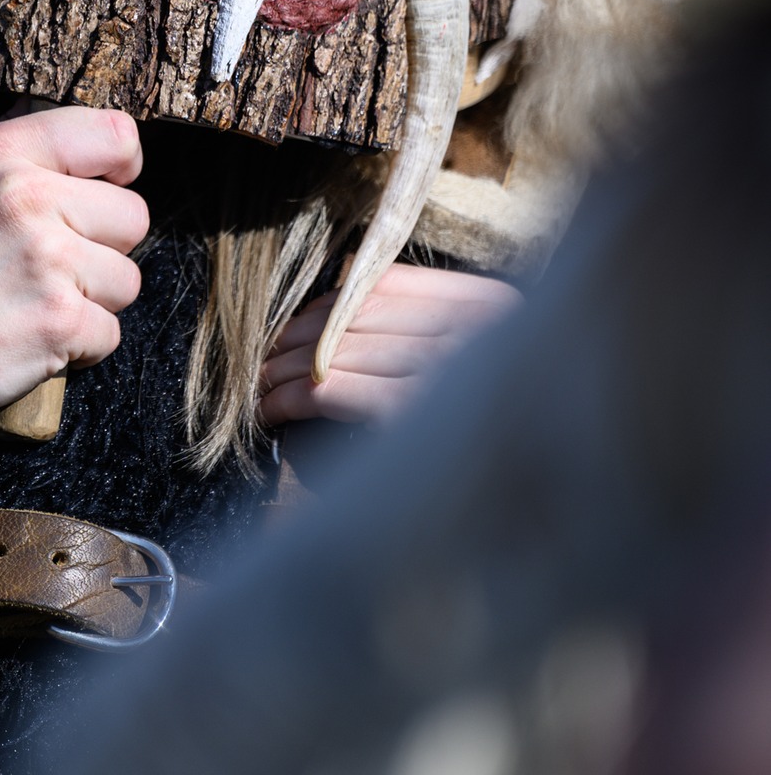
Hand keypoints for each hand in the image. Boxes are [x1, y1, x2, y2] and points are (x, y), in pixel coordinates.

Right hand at [0, 106, 147, 486]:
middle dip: (104, 249)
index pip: (114, 134)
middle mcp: (28, 196)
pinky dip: (80, 346)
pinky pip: (111, 332)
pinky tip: (35, 338)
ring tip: (35, 302)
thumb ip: (15, 151)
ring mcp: (46, 259)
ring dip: (93, 301)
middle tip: (50, 267)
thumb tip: (72, 124)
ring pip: (127, 278)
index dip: (123, 167)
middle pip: (134, 216)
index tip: (109, 189)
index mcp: (1, 152)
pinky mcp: (58, 320)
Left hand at [258, 262, 520, 427]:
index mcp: (493, 305)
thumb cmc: (499, 447)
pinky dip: (292, 397)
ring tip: (263, 386)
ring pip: (338, 350)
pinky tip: (273, 411)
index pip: (389, 282)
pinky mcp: (415, 416)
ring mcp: (446, 368)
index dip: (333, 302)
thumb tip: (346, 319)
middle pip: (357, 314)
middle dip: (301, 336)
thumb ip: (433, 334)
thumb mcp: (481, 368)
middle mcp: (472, 327)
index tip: (298, 325)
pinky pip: (333, 389)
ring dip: (286, 367)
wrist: (532, 514)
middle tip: (266, 358)